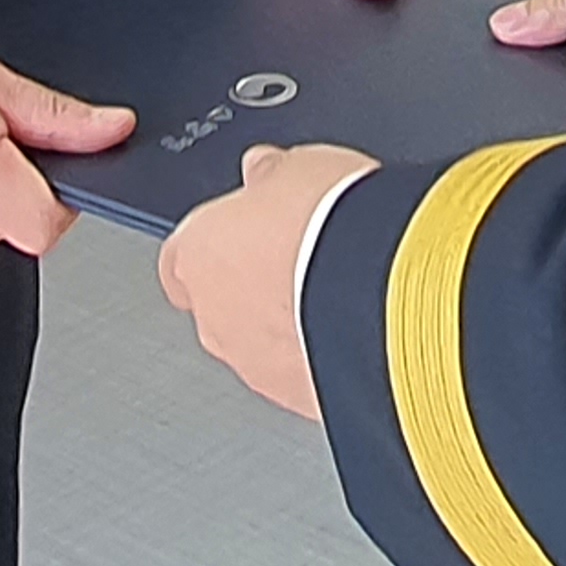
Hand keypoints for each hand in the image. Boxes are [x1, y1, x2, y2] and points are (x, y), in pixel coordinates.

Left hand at [157, 140, 372, 419]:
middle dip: (255, 286)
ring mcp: (253, 365)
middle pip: (220, 303)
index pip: (180, 256)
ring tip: (338, 295)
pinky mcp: (295, 398)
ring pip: (259, 344)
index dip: (214, 243)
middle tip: (300, 260)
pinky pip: (300, 373)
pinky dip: (321, 355)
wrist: (385, 290)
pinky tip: (356, 330)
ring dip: (288, 324)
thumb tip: (262, 171)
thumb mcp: (299, 167)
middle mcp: (214, 316)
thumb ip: (268, 175)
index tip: (242, 232)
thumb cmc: (336, 225)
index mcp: (199, 252)